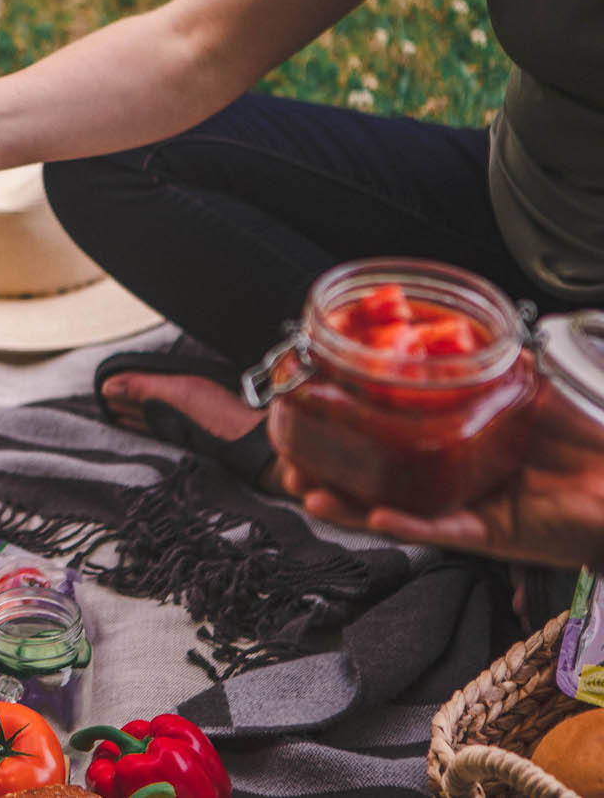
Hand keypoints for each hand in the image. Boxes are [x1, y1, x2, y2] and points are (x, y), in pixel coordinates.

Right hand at [281, 386, 603, 569]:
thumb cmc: (589, 437)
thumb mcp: (532, 386)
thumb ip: (494, 362)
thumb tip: (458, 329)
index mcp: (453, 447)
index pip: (387, 443)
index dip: (343, 436)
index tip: (306, 420)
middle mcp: (452, 482)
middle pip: (375, 484)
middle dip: (326, 478)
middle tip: (290, 466)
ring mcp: (467, 511)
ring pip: (395, 512)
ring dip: (350, 507)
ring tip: (314, 493)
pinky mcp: (491, 534)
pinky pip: (441, 531)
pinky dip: (409, 525)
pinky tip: (379, 516)